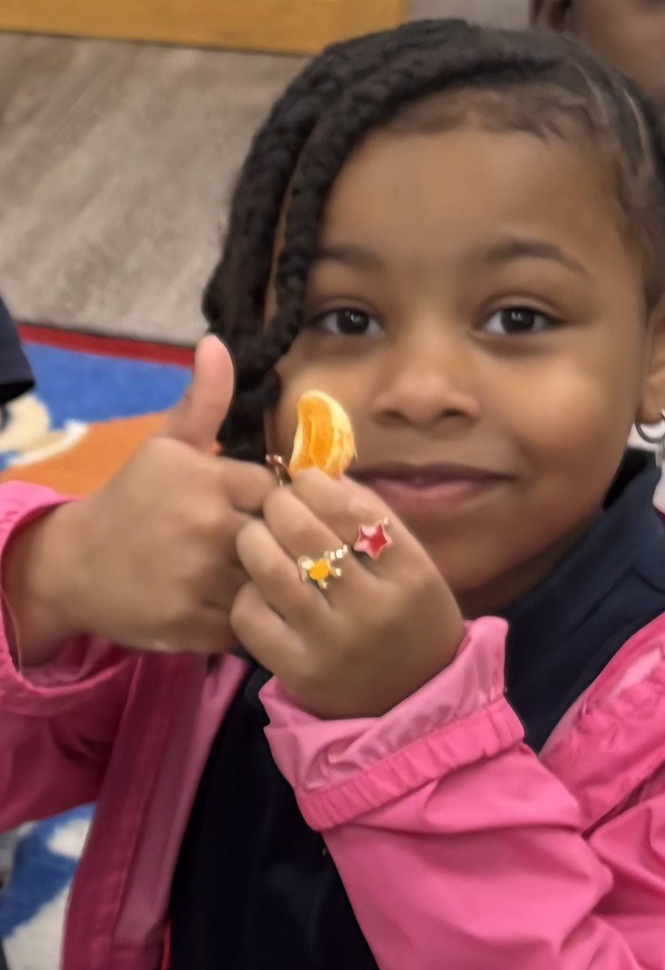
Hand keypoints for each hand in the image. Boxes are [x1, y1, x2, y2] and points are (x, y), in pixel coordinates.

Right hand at [6, 336, 276, 662]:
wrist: (75, 565)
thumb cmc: (133, 500)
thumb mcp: (167, 446)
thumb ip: (203, 400)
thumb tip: (217, 342)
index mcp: (211, 481)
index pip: (283, 491)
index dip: (281, 502)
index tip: (265, 509)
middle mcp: (210, 530)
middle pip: (285, 540)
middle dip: (283, 544)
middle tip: (268, 546)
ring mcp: (202, 582)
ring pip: (273, 584)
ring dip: (272, 583)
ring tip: (255, 575)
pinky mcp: (194, 627)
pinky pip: (250, 625)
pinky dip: (250, 619)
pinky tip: (235, 603)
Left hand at [231, 469, 464, 718]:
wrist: (413, 697)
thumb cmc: (410, 616)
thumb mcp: (412, 563)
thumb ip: (370, 516)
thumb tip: (316, 473)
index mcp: (409, 572)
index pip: (351, 510)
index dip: (315, 485)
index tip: (302, 481)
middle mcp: (373, 607)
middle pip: (305, 533)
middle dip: (279, 505)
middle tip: (275, 505)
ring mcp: (333, 642)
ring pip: (272, 569)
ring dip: (254, 539)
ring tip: (257, 536)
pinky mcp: (299, 671)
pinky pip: (252, 615)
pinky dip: (248, 591)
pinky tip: (260, 587)